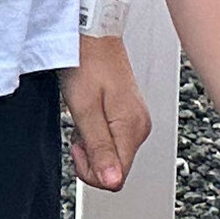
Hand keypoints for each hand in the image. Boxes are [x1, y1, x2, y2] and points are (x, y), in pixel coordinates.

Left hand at [61, 34, 151, 190]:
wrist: (94, 36)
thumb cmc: (87, 66)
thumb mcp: (85, 110)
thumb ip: (100, 148)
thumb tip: (113, 181)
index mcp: (132, 127)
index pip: (116, 177)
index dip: (90, 170)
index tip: (78, 145)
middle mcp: (140, 125)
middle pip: (115, 168)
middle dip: (90, 157)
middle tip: (79, 129)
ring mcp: (137, 119)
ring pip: (112, 155)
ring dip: (91, 144)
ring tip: (84, 116)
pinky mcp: (130, 114)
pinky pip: (112, 140)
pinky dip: (95, 133)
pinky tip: (90, 113)